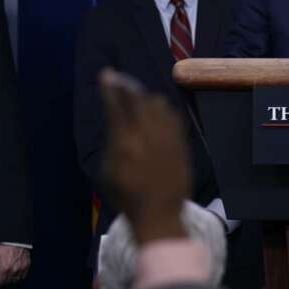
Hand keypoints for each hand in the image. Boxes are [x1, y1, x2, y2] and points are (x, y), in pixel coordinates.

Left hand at [0, 245, 30, 284]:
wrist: (16, 238)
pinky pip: (23, 276)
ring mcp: (21, 268)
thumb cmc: (4, 244)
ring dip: (10, 277)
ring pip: (15, 280)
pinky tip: (15, 269)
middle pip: (6, 282)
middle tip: (1, 270)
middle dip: (2, 278)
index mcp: (4, 268)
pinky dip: (18, 275)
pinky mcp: (27, 265)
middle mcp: (14, 270)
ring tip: (8, 269)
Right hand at [99, 69, 189, 244]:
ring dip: (145, 96)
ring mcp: (167, 137)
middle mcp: (146, 135)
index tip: (107, 74)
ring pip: (157, 104)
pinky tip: (156, 112)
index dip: (111, 87)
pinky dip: (162, 109)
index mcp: (124, 143)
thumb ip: (111, 142)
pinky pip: (172, 116)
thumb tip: (114, 120)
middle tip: (121, 80)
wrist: (160, 214)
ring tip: (138, 97)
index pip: (116, 105)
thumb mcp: (108, 172)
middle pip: (137, 98)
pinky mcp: (181, 142)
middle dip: (127, 85)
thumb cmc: (128, 197)